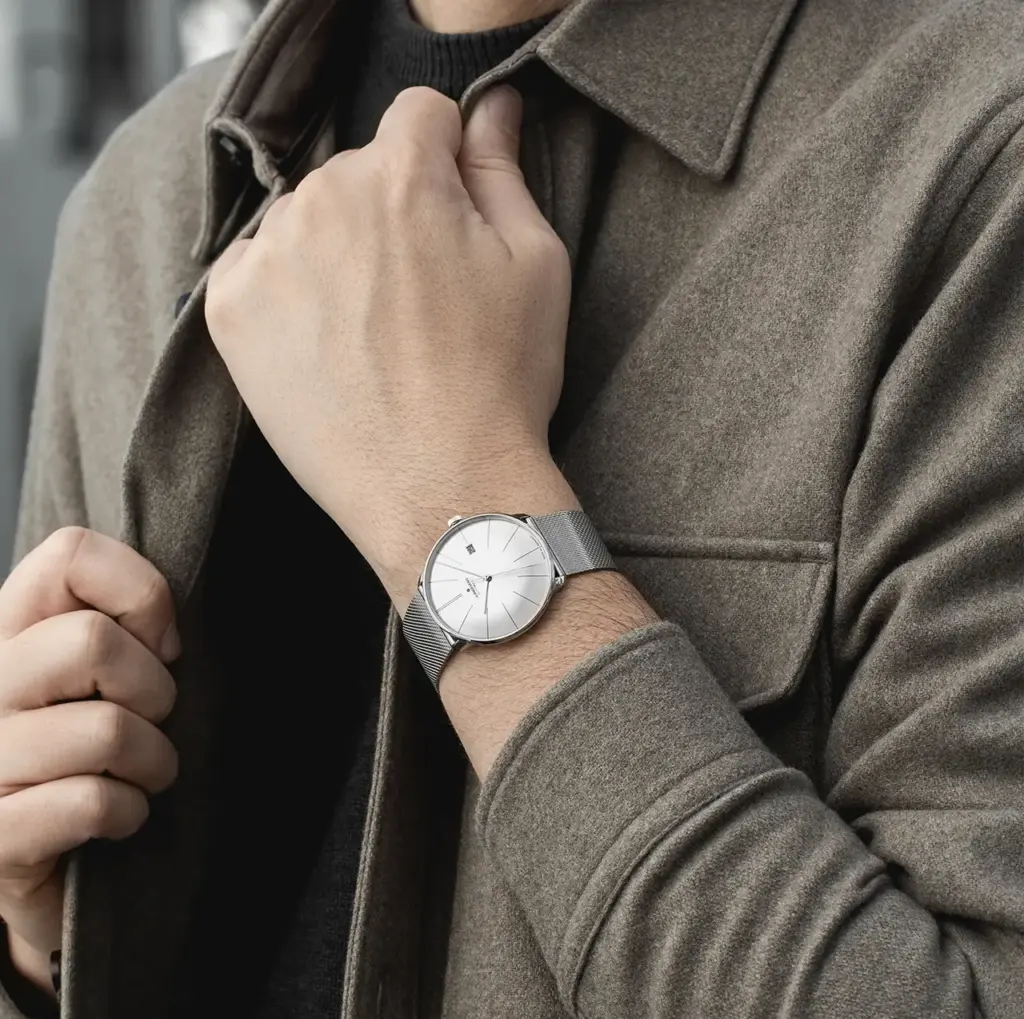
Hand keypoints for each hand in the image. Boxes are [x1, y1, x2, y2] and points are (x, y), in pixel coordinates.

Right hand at [0, 529, 179, 992]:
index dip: (140, 593)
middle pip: (92, 641)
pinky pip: (90, 803)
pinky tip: (120, 817)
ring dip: (153, 762)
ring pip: (107, 730)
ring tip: (143, 775)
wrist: (25, 866)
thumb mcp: (96, 678)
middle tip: (153, 721)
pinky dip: (128, 812)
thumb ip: (117, 630)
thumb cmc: (80, 756)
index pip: (69, 553)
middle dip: (155, 689)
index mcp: (5, 630)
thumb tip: (166, 639)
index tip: (161, 646)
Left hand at [207, 84, 575, 606]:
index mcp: (406, 179)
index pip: (419, 116)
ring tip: (372, 333)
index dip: (446, 163)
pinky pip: (254, 267)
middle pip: (358, 172)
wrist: (442, 490)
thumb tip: (492, 107)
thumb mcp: (535, 266)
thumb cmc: (499, 385)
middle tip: (419, 298)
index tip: (453, 219)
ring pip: (305, 220)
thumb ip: (503, 170)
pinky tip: (325, 346)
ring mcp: (270, 256)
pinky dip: (284, 293)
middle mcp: (326, 200)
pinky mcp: (230, 311)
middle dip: (389, 213)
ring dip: (334, 253)